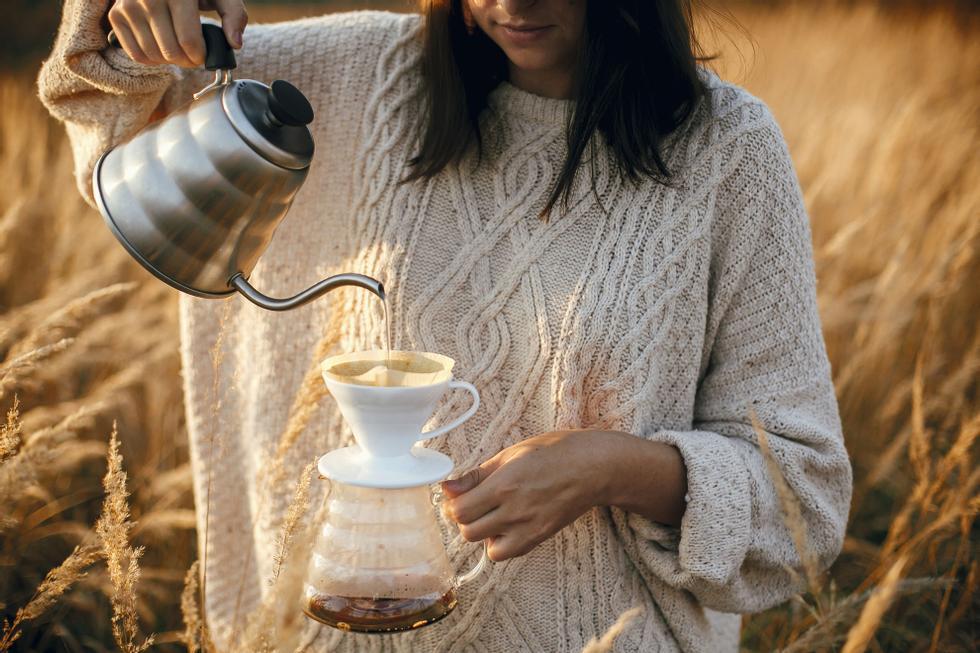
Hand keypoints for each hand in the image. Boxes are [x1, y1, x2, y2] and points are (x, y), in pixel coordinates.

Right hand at [107, 0, 247, 66]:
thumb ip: (234, 15)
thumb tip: (234, 44)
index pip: (189, 42)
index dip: (201, 56)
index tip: (205, 54)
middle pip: (171, 52)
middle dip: (188, 61)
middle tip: (194, 54)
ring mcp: (128, 6)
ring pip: (154, 56)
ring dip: (171, 61)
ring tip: (179, 48)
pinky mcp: (116, 15)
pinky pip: (135, 55)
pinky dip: (152, 59)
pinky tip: (162, 46)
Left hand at [440, 430, 616, 561]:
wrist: (593, 467)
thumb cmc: (556, 452)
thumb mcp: (511, 453)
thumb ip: (477, 474)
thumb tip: (448, 487)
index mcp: (504, 485)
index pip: (459, 511)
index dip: (453, 504)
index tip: (458, 495)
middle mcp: (514, 511)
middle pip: (468, 531)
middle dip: (465, 518)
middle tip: (474, 503)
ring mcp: (528, 528)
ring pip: (486, 547)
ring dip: (482, 532)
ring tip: (492, 515)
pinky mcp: (540, 537)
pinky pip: (507, 553)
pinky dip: (501, 543)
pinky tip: (507, 525)